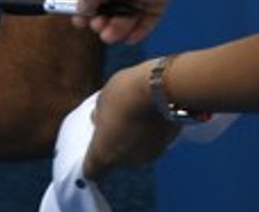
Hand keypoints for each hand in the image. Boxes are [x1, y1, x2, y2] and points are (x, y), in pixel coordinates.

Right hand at [73, 0, 192, 43]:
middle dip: (101, 21)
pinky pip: (148, 18)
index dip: (84, 10)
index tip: (80, 24)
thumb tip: (83, 10)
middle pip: (108, 8)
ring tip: (111, 35)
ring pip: (126, 16)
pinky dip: (139, 31)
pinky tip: (129, 38)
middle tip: (98, 28)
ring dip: (117, 29)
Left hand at [83, 62, 180, 178]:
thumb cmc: (125, 92)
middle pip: (116, 161)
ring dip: (134, 140)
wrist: (162, 86)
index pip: (92, 171)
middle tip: (115, 124)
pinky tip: (150, 116)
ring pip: (136, 152)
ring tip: (136, 117)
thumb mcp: (102, 100)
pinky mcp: (167, 146)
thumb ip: (100, 117)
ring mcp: (148, 156)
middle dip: (115, 146)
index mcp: (103, 154)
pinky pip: (153, 143)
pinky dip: (151, 135)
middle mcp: (126, 162)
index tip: (93, 149)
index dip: (92, 162)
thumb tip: (99, 120)